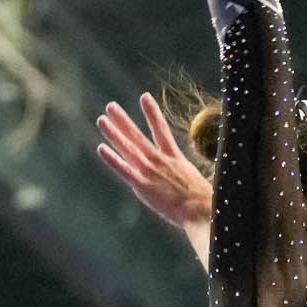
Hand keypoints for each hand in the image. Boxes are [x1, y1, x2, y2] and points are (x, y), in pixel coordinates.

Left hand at [96, 93, 212, 239]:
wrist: (201, 209)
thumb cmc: (206, 202)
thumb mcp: (198, 182)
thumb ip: (187, 178)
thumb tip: (189, 179)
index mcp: (175, 158)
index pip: (162, 130)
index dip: (153, 113)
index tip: (144, 97)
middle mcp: (160, 160)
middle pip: (138, 136)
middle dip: (123, 120)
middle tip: (111, 106)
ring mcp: (150, 172)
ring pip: (128, 148)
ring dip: (114, 133)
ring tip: (102, 119)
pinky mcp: (143, 185)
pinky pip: (124, 170)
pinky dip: (112, 159)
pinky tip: (101, 148)